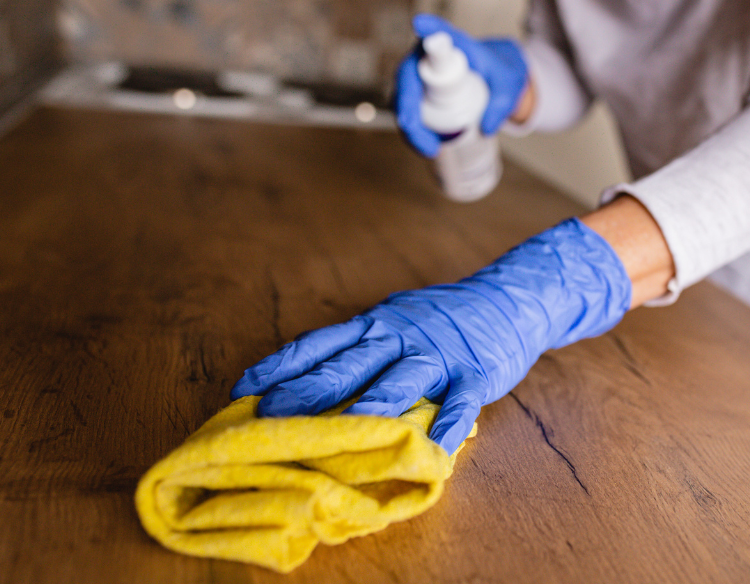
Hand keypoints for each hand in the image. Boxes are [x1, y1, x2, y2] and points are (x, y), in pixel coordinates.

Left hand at [231, 219, 629, 453]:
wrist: (507, 300)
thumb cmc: (440, 320)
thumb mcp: (393, 322)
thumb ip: (358, 350)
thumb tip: (302, 383)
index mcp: (374, 326)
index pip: (318, 345)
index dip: (280, 366)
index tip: (242, 390)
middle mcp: (399, 337)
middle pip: (349, 365)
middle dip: (308, 391)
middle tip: (271, 417)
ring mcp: (437, 356)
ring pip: (401, 381)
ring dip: (372, 406)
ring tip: (344, 432)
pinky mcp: (474, 375)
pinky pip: (460, 404)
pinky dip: (448, 427)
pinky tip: (435, 450)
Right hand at [395, 13, 528, 157]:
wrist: (496, 80)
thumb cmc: (501, 74)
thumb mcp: (509, 86)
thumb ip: (502, 104)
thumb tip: (487, 127)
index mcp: (455, 44)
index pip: (440, 34)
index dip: (430, 30)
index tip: (421, 24)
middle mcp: (429, 56)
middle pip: (408, 76)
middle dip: (408, 106)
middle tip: (418, 131)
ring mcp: (419, 77)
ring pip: (402, 100)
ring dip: (410, 127)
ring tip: (431, 149)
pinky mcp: (417, 95)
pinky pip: (408, 113)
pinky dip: (413, 132)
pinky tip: (427, 148)